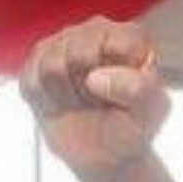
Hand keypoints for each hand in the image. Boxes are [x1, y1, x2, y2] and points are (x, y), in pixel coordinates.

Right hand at [20, 16, 168, 179]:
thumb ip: (137, 89)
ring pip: (52, 68)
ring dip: (68, 97)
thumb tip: (95, 77)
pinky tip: (63, 104)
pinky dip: (48, 103)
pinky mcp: (36, 61)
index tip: (124, 96)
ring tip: (82, 103)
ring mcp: (62, 43)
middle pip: (78, 55)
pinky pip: (32, 82)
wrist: (105, 151)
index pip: (118, 46)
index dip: (117, 79)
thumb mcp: (150, 110)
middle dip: (88, 90)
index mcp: (129, 36)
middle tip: (100, 103)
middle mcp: (94, 30)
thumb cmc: (132, 124)